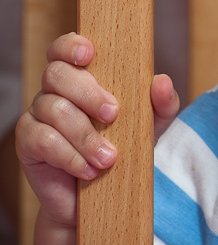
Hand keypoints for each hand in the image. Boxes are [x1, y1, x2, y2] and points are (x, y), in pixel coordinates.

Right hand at [16, 33, 178, 228]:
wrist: (101, 198)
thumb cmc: (125, 146)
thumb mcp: (151, 125)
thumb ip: (161, 103)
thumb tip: (162, 82)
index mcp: (81, 74)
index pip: (64, 47)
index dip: (71, 46)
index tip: (89, 54)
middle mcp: (54, 89)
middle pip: (58, 74)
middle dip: (88, 93)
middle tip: (113, 114)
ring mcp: (37, 114)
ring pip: (54, 109)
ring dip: (84, 135)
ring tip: (108, 158)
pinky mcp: (28, 143)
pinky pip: (43, 140)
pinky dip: (69, 155)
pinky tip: (87, 169)